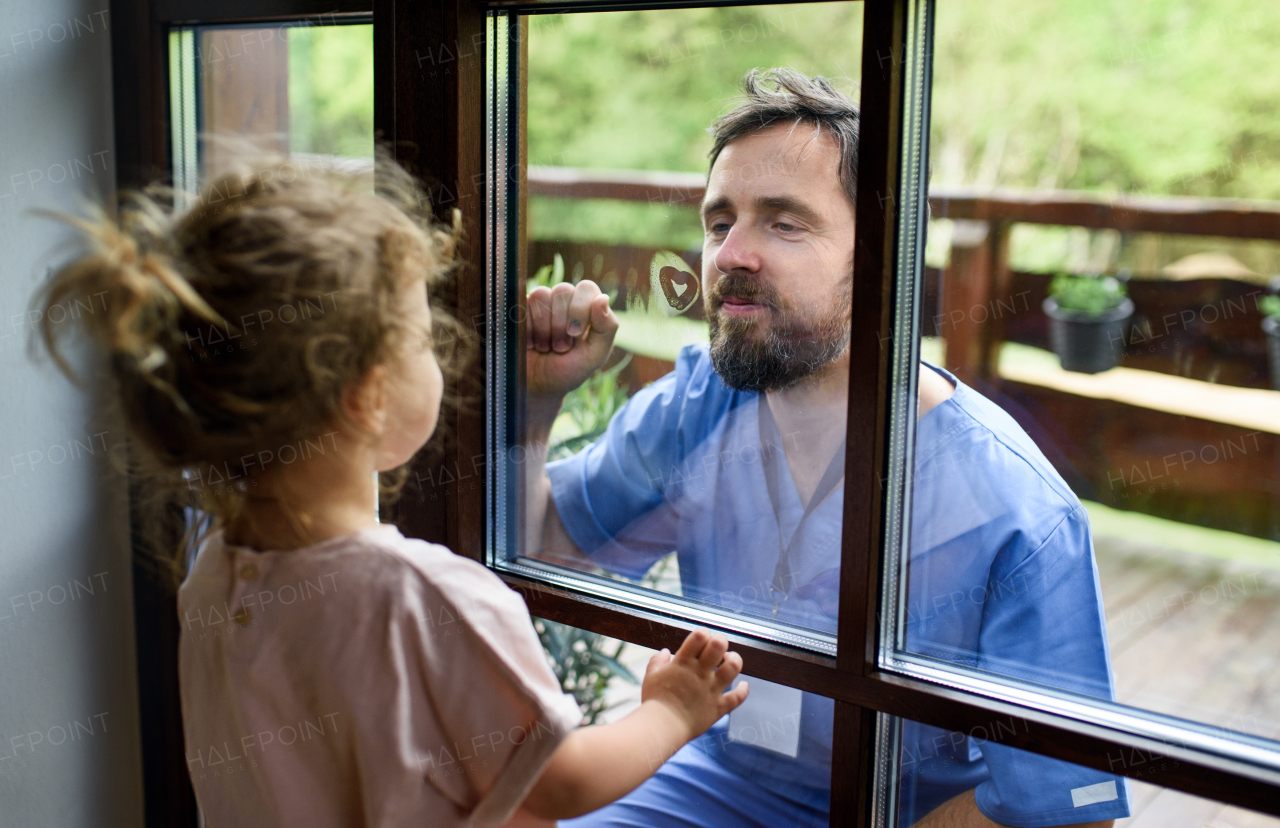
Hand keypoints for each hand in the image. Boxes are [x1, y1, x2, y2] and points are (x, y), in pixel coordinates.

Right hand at [526, 280, 618, 398]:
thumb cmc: (569, 371)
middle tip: (560, 346)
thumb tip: (602, 299)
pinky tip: (532, 344)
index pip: (586, 288)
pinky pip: (523, 304)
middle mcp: (566, 301)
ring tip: (546, 347)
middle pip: (563, 290)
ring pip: (541, 295)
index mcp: (588, 307)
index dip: (579, 309)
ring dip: (543, 327)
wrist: (538, 386)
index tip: (575, 335)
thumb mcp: (594, 356)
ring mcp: (542, 303)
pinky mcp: (521, 309)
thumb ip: (606, 328)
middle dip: (560, 323)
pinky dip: (528, 328)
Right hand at [640, 629, 748, 742]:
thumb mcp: (650, 677)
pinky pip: (737, 697)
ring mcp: (711, 689)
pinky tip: (743, 685)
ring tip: (729, 659)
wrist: (663, 727)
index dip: (703, 633)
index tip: (701, 639)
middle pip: (719, 646)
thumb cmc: (654, 702)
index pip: (700, 636)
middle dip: (720, 641)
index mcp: (683, 663)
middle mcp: (700, 673)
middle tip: (717, 646)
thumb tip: (665, 652)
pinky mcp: (718, 707)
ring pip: (733, 667)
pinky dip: (743, 690)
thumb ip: (657, 662)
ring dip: (734, 659)